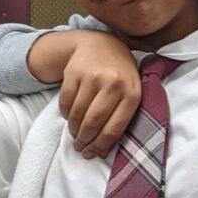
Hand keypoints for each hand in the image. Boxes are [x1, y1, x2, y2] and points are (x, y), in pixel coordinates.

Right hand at [55, 31, 140, 158]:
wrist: (103, 43)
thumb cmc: (120, 75)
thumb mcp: (130, 92)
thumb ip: (120, 119)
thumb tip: (101, 152)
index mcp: (132, 93)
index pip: (114, 128)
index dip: (100, 145)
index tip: (91, 153)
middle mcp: (114, 84)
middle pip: (93, 123)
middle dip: (84, 140)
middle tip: (79, 147)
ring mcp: (93, 76)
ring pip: (77, 114)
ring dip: (73, 129)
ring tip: (74, 134)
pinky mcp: (74, 72)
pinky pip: (65, 102)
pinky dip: (65, 114)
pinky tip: (69, 116)